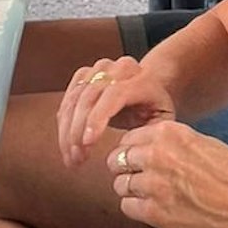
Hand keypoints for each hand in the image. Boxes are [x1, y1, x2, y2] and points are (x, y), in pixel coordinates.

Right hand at [56, 56, 175, 168]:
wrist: (150, 85)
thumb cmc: (156, 109)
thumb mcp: (162, 123)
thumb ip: (149, 135)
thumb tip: (127, 152)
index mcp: (141, 79)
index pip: (113, 94)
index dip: (97, 118)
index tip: (88, 143)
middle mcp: (116, 69)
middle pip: (88, 97)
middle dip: (78, 130)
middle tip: (77, 158)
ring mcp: (97, 69)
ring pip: (73, 100)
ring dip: (67, 131)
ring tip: (71, 157)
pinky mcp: (83, 75)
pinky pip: (67, 101)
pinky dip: (64, 125)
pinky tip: (67, 145)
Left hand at [106, 121, 227, 227]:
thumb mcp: (203, 144)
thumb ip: (171, 142)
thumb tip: (144, 146)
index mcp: (170, 133)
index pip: (127, 138)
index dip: (130, 150)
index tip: (137, 159)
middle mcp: (157, 155)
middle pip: (117, 160)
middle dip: (126, 169)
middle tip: (139, 178)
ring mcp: (155, 184)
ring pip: (120, 184)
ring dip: (131, 190)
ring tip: (149, 194)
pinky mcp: (156, 212)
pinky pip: (128, 206)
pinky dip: (137, 209)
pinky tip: (154, 208)